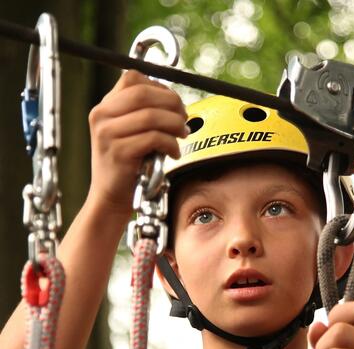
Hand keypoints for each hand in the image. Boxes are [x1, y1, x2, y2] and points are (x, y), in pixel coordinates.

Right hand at [87, 70, 187, 215]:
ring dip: (175, 124)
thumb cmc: (127, 165)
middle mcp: (101, 116)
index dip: (160, 87)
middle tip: (184, 118)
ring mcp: (108, 134)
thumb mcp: (128, 132)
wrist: (110, 197)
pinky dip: (171, 144)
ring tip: (182, 135)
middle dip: (172, 103)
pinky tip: (173, 153)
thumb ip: (143, 113)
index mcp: (104, 107)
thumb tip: (176, 102)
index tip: (174, 103)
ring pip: (152, 115)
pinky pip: (154, 138)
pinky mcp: (118, 152)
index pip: (133, 78)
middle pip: (144, 93)